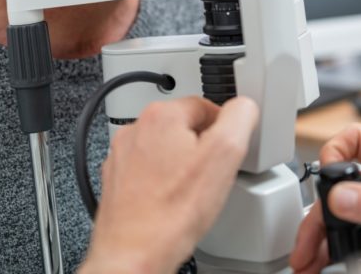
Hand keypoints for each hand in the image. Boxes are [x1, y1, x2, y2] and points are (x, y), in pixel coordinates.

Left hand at [78, 96, 259, 273]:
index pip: (207, 105)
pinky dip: (163, 183)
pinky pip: (150, 171)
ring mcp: (122, 156)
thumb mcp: (226, 154)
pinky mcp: (117, 180)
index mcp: (161, 115)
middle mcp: (135, 130)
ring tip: (189, 193)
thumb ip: (240, 118)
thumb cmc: (172, 214)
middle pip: (185, 126)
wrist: (134, 256)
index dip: (224, 131)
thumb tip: (244, 106)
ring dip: (182, 166)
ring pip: (167, 149)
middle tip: (209, 177)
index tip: (225, 155)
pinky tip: (172, 202)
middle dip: (202, 149)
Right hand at [289, 124, 360, 273]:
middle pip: (339, 184)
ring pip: (343, 211)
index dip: (335, 151)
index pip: (355, 138)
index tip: (326, 178)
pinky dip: (337, 245)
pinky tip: (329, 258)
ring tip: (309, 261)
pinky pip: (354, 230)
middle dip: (318, 214)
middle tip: (304, 244)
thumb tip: (341, 196)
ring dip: (322, 236)